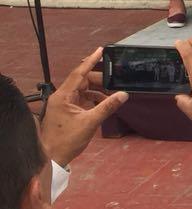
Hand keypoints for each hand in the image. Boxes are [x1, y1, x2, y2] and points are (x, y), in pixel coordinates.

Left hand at [40, 48, 128, 167]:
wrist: (52, 158)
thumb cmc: (66, 141)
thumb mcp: (90, 122)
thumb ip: (107, 106)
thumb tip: (123, 95)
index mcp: (63, 96)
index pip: (78, 73)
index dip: (91, 61)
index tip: (101, 51)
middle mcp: (61, 97)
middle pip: (82, 81)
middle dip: (98, 80)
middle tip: (114, 81)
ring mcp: (63, 104)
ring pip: (82, 90)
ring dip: (96, 91)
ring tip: (111, 94)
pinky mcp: (65, 112)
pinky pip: (81, 99)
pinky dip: (92, 99)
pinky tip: (102, 104)